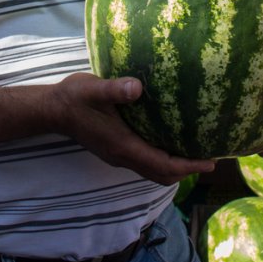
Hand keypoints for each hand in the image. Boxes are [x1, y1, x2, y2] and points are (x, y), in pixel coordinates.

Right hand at [52, 73, 215, 185]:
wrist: (52, 110)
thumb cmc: (74, 97)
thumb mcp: (94, 89)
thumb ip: (115, 89)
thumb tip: (137, 87)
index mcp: (123, 146)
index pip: (163, 164)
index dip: (188, 165)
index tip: (210, 162)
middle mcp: (122, 156)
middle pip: (161, 175)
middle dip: (187, 170)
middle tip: (209, 159)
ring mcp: (117, 156)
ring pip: (152, 171)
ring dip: (175, 168)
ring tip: (194, 154)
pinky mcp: (114, 150)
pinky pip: (144, 163)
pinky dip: (162, 160)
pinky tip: (169, 143)